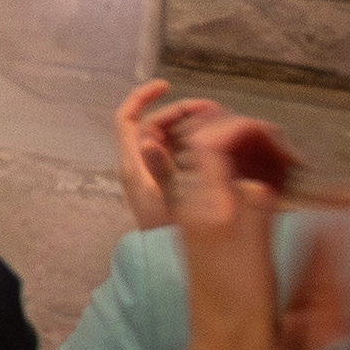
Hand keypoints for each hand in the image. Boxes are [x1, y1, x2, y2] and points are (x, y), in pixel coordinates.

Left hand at [112, 80, 233, 229]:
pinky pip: (183, 156)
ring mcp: (157, 176)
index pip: (126, 119)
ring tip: (221, 122)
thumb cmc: (166, 236)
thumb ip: (162, 171)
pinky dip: (199, 145)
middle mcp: (142, 167)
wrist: (169, 265)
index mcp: (133, 165)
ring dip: (194, 126)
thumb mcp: (166, 202)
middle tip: (213, 108)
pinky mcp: (173, 186)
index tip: (166, 84)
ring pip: (172, 140)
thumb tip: (151, 140)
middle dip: (181, 111)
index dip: (141, 97)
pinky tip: (223, 145)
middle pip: (155, 125)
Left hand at [165, 114, 349, 349]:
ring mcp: (190, 224)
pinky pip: (208, 188)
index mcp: (217, 218)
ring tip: (289, 174)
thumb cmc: (259, 336)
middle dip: (251, 139)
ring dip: (246, 158)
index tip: (286, 146)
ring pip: (207, 165)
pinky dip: (238, 179)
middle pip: (207, 146)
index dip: (244, 128)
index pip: (210, 144)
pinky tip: (274, 194)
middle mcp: (195, 214)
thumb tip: (336, 207)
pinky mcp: (194, 237)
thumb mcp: (293, 287)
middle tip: (294, 161)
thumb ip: (308, 241)